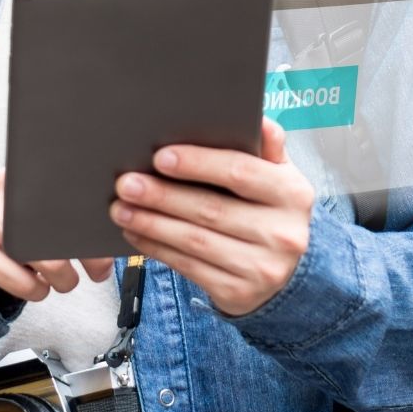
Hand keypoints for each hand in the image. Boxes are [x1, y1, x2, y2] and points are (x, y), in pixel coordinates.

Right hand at [0, 168, 113, 304]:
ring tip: (60, 279)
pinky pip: (24, 284)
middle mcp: (0, 193)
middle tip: (96, 271)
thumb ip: (60, 208)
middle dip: (88, 258)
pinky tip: (33, 283)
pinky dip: (37, 291)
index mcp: (22, 175)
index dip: (93, 223)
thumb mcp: (27, 206)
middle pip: (61, 230)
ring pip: (47, 262)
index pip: (69, 194)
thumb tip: (108, 233)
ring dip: (63, 280)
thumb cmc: (3, 226)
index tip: (107, 240)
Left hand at [110, 117, 314, 316]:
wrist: (288, 276)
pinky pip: (189, 267)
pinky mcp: (239, 293)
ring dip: (151, 223)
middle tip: (126, 183)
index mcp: (292, 193)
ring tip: (121, 209)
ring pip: (194, 240)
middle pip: (210, 209)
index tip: (160, 157)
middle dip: (162, 195)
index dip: (198, 163)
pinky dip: (157, 248)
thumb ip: (266, 148)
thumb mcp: (279, 178)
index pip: (240, 172)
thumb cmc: (271, 213)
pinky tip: (136, 234)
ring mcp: (262, 267)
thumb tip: (256, 118)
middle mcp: (282, 232)